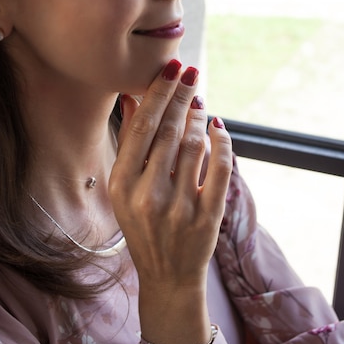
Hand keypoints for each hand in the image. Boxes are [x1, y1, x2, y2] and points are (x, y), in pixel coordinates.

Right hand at [109, 59, 231, 343]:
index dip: (159, 92)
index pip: (143, 127)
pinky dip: (222, 142)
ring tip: (199, 100)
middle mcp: (148, 195)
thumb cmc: (141, 225)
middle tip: (192, 71)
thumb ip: (128, 142)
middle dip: (182, 95)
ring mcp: (179, 208)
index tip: (172, 68)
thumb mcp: (123, 188)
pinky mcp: (207, 217)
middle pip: (169, 130)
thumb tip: (131, 96)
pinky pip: (219, 168)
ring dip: (199, 117)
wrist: (166, 276)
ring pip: (194, 145)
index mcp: (121, 185)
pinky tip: (218, 127)